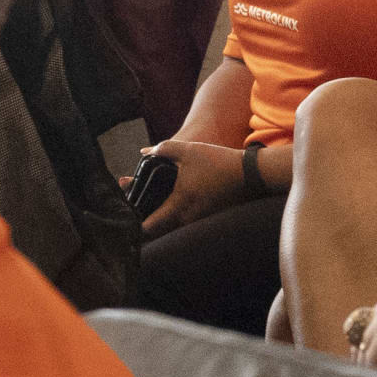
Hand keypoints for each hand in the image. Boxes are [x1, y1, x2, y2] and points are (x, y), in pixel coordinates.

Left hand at [138, 140, 252, 235]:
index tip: (126, 209)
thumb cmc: (219, 162)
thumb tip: (143, 153)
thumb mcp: (189, 150)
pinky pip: (181, 220)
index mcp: (179, 206)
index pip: (148, 227)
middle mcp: (186, 219)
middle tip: (134, 195)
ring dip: (157, 212)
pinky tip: (168, 196)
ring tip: (148, 194)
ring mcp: (197, 222)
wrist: (250, 175)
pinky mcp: (204, 218)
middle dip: (142, 214)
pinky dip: (172, 211)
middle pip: (156, 227)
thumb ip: (162, 149)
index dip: (133, 221)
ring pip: (169, 224)